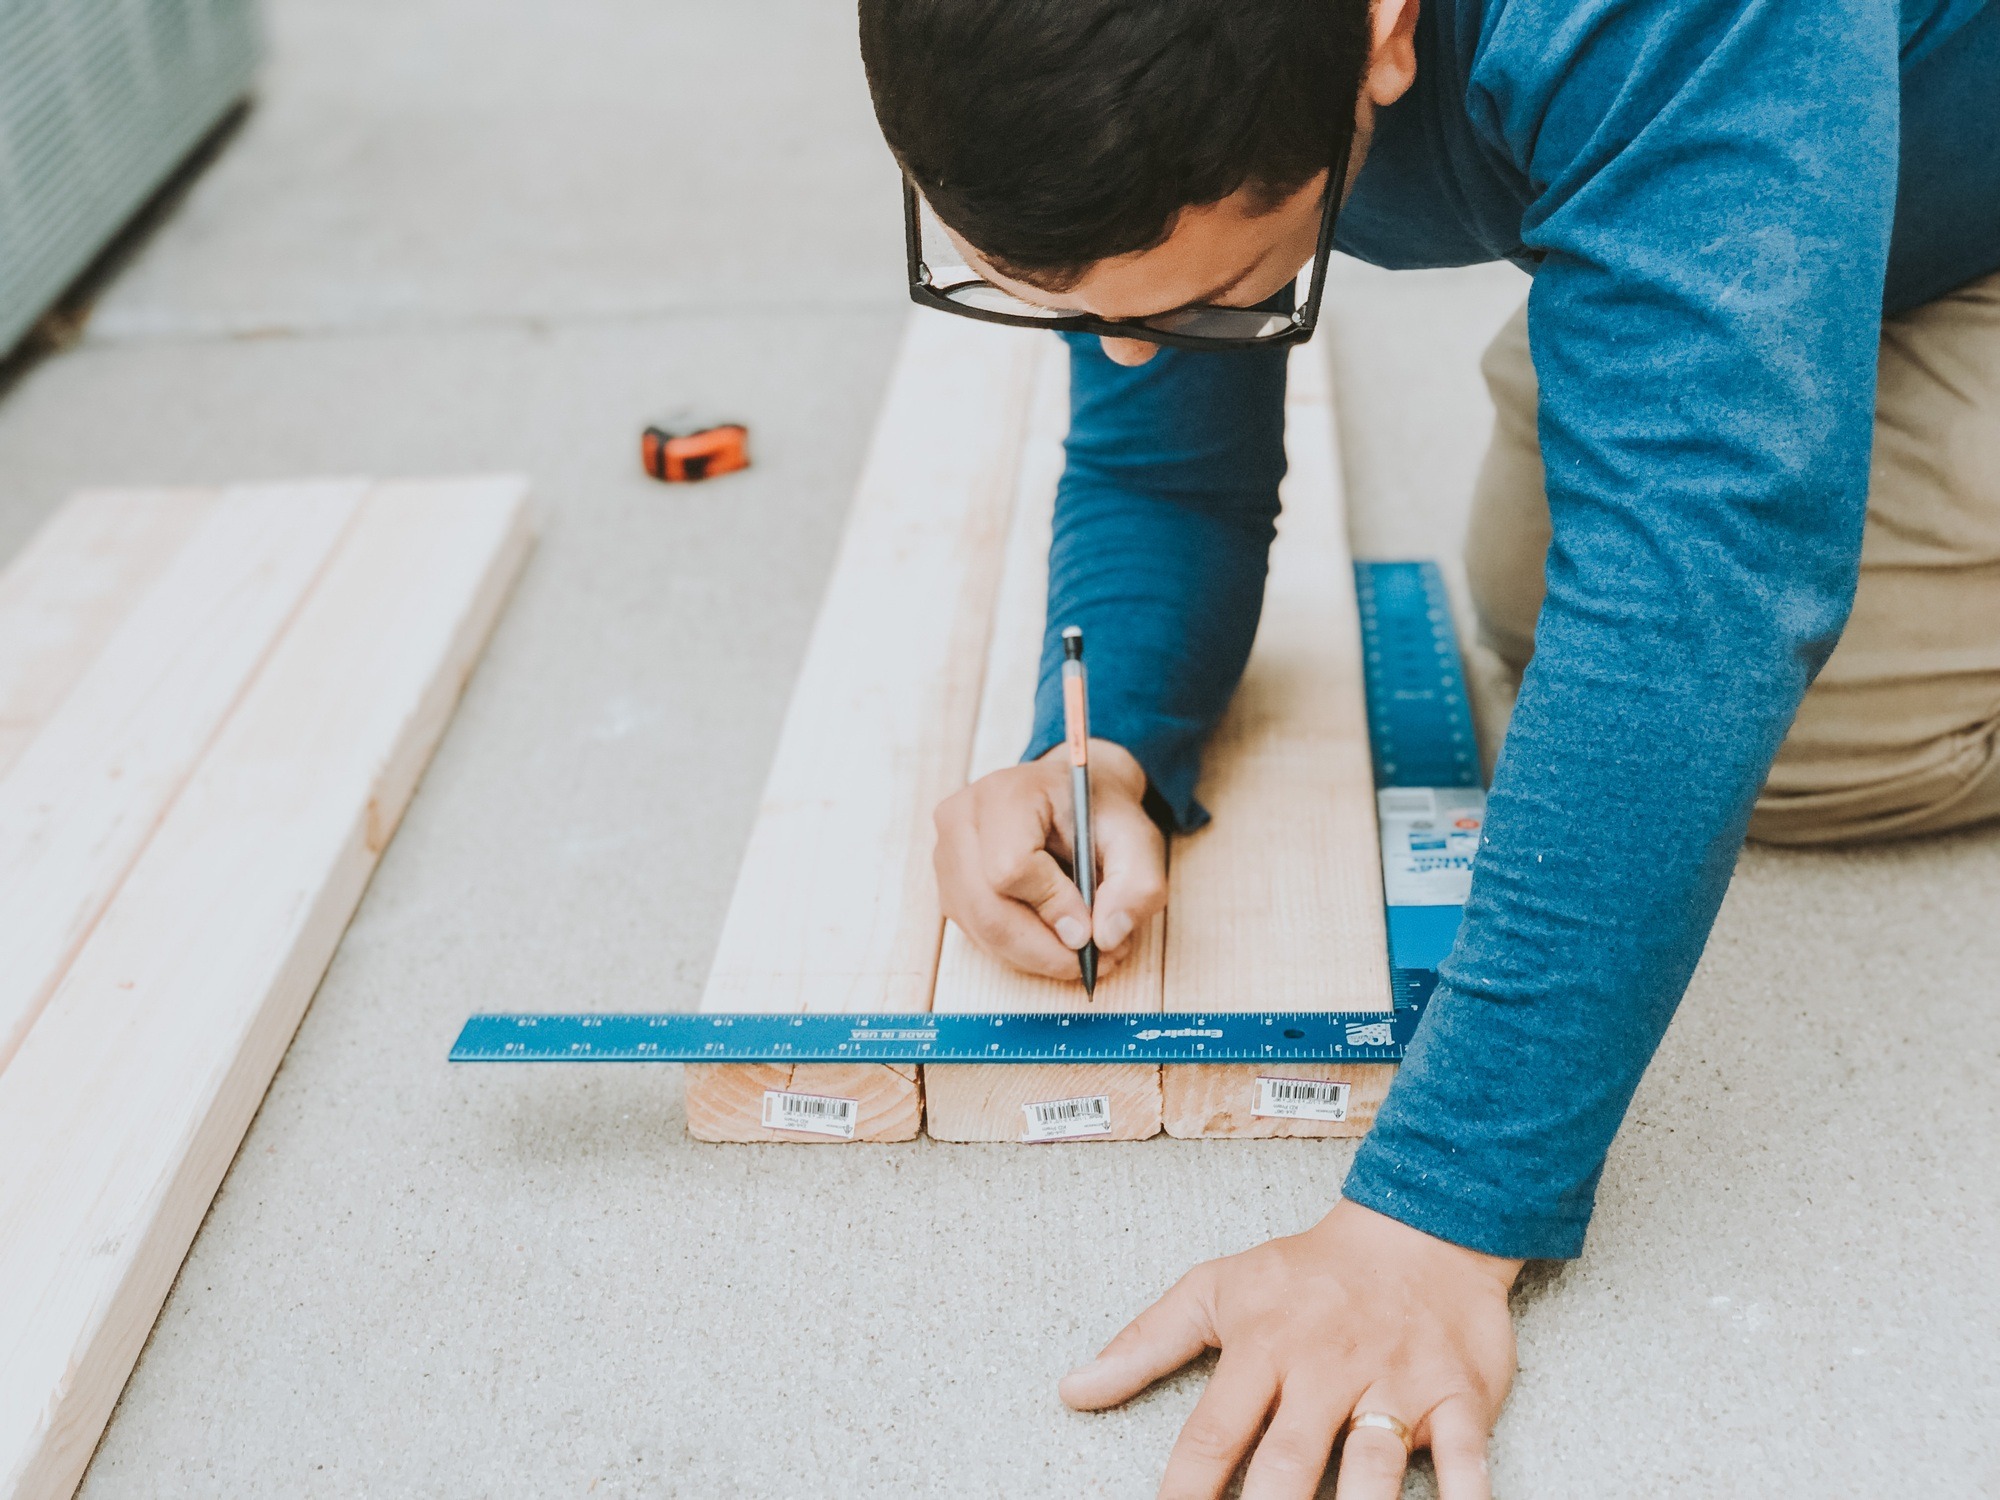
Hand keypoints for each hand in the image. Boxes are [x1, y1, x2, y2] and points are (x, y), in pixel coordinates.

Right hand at [932, 739, 1165, 979]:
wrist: (1070, 796)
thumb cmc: (1100, 813)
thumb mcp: (1138, 839)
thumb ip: (1136, 885)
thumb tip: (1104, 939)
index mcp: (1005, 795)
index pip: (1010, 867)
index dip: (1054, 907)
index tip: (1093, 927)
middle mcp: (961, 822)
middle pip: (988, 911)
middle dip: (1046, 951)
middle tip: (1094, 962)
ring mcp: (946, 855)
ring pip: (981, 932)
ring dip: (1036, 957)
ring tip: (1083, 953)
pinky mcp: (949, 885)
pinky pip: (979, 935)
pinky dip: (1021, 951)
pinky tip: (1055, 940)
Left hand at [1061, 1200, 1519, 1498]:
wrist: (1422, 1225)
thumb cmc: (1309, 1271)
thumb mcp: (1217, 1289)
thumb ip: (1145, 1343)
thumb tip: (1072, 1390)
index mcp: (1264, 1347)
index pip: (1214, 1433)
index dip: (1186, 1490)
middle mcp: (1327, 1367)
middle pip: (1291, 1463)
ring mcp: (1396, 1382)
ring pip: (1376, 1465)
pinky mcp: (1460, 1395)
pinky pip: (1469, 1459)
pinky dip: (1468, 1498)